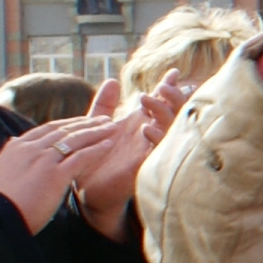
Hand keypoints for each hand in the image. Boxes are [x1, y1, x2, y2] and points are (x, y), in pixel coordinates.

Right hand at [0, 115, 128, 233]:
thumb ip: (9, 155)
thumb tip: (12, 142)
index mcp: (17, 147)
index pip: (47, 129)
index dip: (67, 124)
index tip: (82, 121)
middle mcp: (31, 149)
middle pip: (64, 130)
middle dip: (85, 123)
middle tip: (103, 119)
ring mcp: (43, 161)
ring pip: (75, 140)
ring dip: (96, 132)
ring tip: (112, 126)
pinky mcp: (55, 175)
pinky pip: (81, 158)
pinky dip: (97, 149)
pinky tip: (109, 145)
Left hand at [73, 72, 190, 237]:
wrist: (87, 190)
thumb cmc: (93, 159)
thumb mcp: (96, 125)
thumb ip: (104, 104)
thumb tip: (112, 80)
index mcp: (139, 123)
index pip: (162, 102)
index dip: (170, 87)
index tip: (175, 72)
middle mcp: (149, 135)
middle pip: (175, 112)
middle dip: (173, 97)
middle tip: (162, 87)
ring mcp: (150, 150)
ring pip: (171, 128)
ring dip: (163, 112)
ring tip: (146, 100)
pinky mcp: (145, 166)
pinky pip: (159, 151)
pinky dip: (156, 138)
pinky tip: (147, 128)